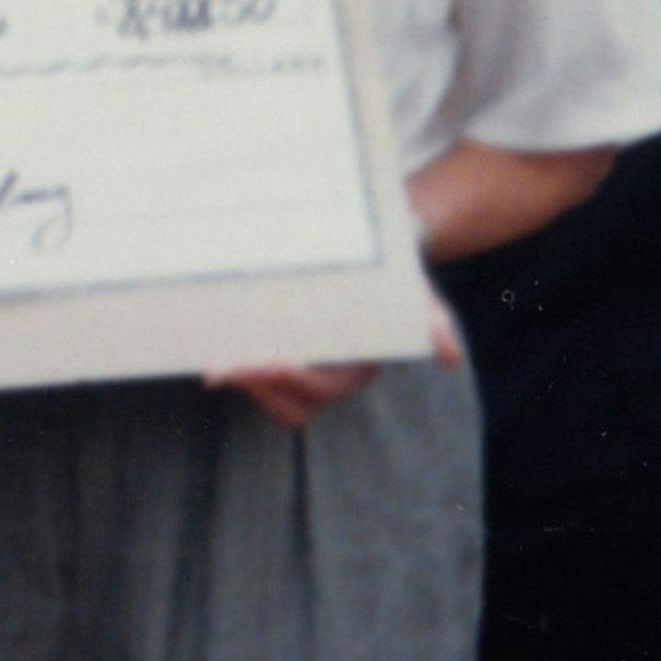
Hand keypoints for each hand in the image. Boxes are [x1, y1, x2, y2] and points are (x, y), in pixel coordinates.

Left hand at [218, 298, 458, 431]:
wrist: (374, 256)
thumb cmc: (394, 276)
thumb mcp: (417, 292)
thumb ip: (433, 322)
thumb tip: (450, 356)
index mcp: (358, 369)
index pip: (322, 388)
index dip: (291, 379)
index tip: (266, 358)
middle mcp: (332, 380)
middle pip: (290, 405)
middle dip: (255, 386)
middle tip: (217, 366)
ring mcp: (306, 374)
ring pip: (271, 400)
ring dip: (243, 384)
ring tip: (212, 360)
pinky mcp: (282, 360)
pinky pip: (258, 383)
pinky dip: (237, 371)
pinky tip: (210, 350)